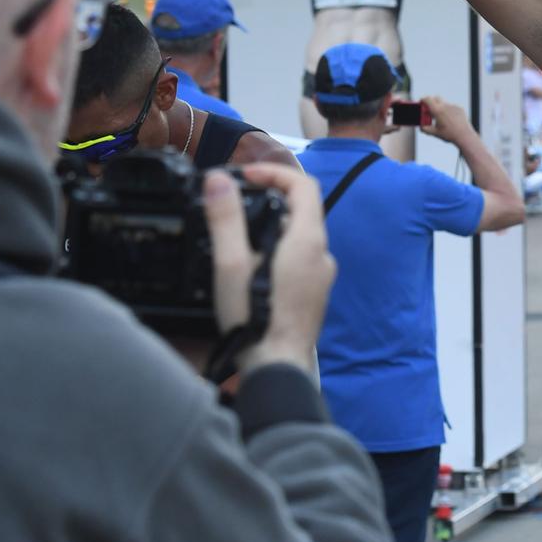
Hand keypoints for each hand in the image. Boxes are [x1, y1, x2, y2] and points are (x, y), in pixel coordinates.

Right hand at [206, 164, 335, 375]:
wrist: (277, 369)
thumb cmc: (255, 321)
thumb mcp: (231, 265)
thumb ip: (226, 220)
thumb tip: (218, 180)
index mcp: (308, 241)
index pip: (303, 185)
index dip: (274, 173)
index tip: (246, 176)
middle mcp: (323, 256)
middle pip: (303, 209)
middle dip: (269, 198)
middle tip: (236, 204)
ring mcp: (322, 277)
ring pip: (300, 236)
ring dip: (272, 227)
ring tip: (237, 238)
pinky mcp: (314, 295)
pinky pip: (300, 260)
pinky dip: (279, 251)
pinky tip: (252, 270)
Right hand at [420, 95, 471, 145]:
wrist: (464, 135)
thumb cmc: (449, 134)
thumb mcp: (435, 133)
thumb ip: (425, 129)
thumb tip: (421, 127)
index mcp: (437, 111)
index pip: (428, 99)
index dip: (423, 100)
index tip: (421, 102)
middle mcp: (445, 106)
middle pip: (436, 98)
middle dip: (431, 102)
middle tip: (429, 110)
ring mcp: (453, 106)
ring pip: (444, 104)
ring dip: (441, 108)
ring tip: (441, 119)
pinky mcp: (459, 108)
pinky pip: (452, 107)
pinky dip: (449, 111)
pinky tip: (450, 120)